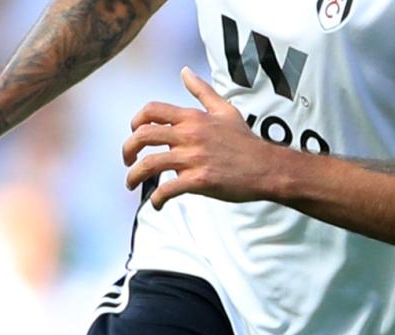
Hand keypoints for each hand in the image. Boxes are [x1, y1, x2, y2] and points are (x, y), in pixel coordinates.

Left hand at [123, 67, 272, 209]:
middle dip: (127, 150)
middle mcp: (189, 135)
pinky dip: (156, 199)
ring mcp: (193, 158)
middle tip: (127, 161)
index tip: (134, 134)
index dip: (136, 122)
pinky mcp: (199, 181)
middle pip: (143, 136)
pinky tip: (157, 204)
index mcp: (192, 118)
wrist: (266, 168)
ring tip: (131, 184)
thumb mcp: (224, 110)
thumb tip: (185, 71)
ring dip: (133, 176)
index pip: (152, 110)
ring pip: (149, 164)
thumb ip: (202, 91)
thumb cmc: (245, 141)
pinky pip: (167, 189)